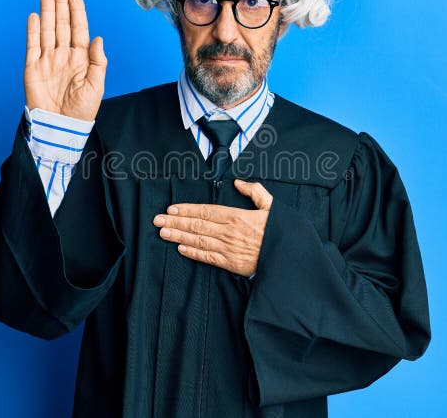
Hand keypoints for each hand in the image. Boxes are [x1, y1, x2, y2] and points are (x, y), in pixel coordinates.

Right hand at [24, 0, 106, 120]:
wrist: (61, 127)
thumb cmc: (82, 111)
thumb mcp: (96, 86)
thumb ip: (98, 61)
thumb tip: (98, 38)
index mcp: (81, 58)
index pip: (78, 28)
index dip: (76, 10)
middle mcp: (63, 55)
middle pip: (61, 24)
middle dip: (60, 3)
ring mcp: (47, 60)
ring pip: (46, 30)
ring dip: (46, 10)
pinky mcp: (32, 68)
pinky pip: (32, 45)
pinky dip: (33, 30)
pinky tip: (34, 15)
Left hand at [152, 179, 273, 276]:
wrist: (289, 257)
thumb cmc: (281, 231)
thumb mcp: (272, 206)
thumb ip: (255, 191)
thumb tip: (238, 182)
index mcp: (237, 216)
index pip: (206, 211)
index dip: (187, 210)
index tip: (172, 209)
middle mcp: (229, 232)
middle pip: (197, 225)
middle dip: (175, 222)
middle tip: (157, 220)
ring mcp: (228, 248)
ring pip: (198, 240)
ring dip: (178, 236)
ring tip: (163, 233)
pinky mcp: (231, 263)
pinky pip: (207, 257)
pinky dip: (193, 253)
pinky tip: (180, 249)